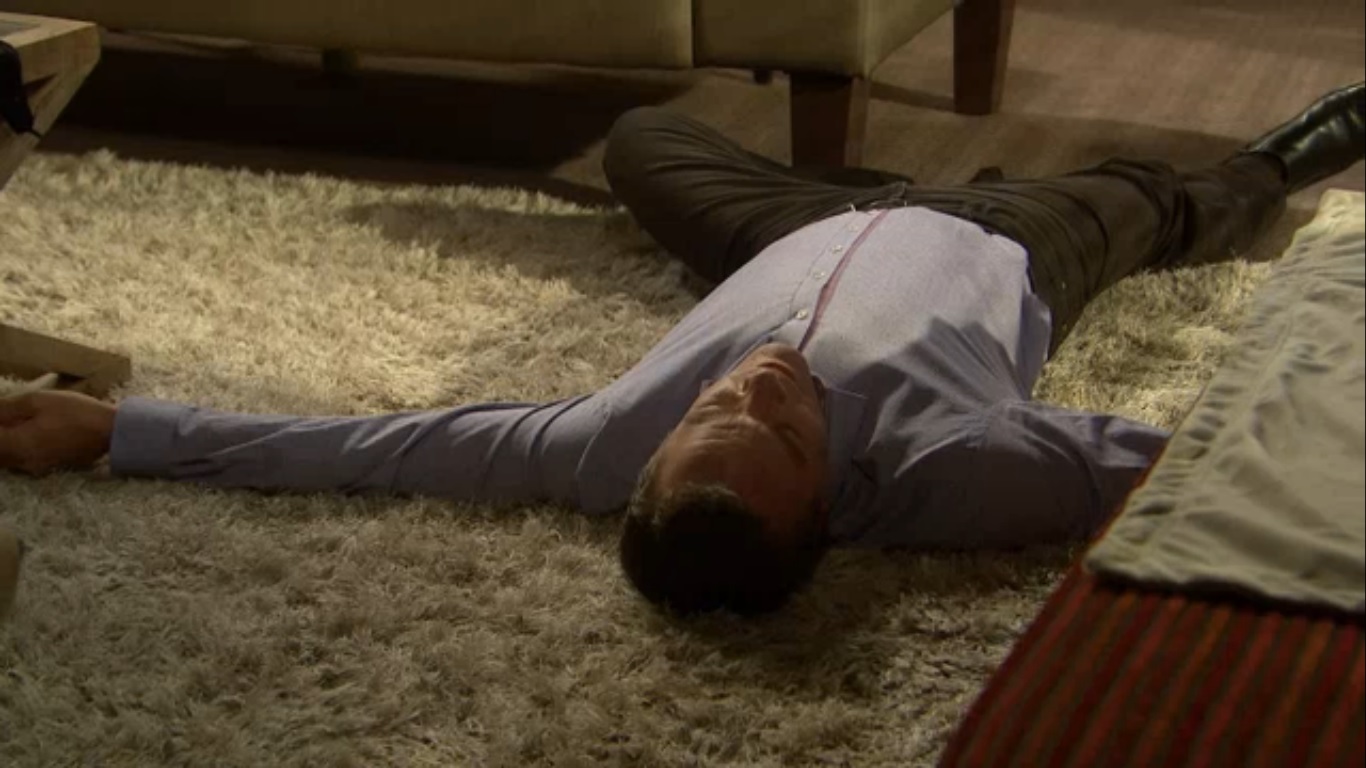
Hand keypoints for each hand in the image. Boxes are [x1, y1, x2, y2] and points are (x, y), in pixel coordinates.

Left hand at [0, 391, 117, 475]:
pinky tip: (27, 433)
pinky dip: (16, 448)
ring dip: (6, 444)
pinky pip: (21, 460)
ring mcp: (35, 467)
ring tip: (14, 424)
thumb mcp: (38, 401)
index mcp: (16, 445)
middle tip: (7, 418)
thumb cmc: (75, 412)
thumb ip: (8, 408)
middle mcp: (22, 462)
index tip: (3, 413)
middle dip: (1, 436)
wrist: (111, 432)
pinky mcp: (47, 467)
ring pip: (7, 459)